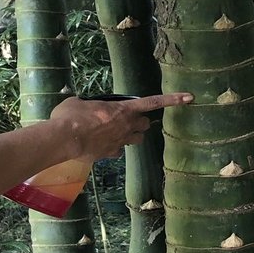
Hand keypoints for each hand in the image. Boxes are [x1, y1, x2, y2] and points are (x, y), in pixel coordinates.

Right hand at [50, 91, 191, 159]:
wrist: (64, 139)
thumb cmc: (70, 116)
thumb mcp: (79, 102)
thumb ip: (88, 104)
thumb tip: (82, 106)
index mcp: (123, 109)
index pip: (153, 102)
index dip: (173, 99)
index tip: (189, 97)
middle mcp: (126, 126)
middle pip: (146, 124)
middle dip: (141, 122)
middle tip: (128, 118)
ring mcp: (120, 142)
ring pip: (137, 140)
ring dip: (132, 135)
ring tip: (116, 131)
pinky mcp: (110, 154)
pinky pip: (118, 150)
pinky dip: (113, 147)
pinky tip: (100, 144)